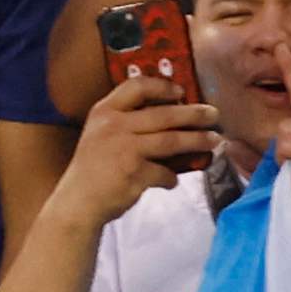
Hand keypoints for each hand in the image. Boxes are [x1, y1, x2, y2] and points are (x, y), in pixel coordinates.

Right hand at [66, 69, 221, 218]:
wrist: (76, 205)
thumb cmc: (93, 169)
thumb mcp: (100, 135)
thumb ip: (126, 122)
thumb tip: (174, 111)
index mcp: (104, 112)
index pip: (136, 87)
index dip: (162, 86)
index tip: (181, 91)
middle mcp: (113, 126)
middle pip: (164, 114)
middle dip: (194, 114)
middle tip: (214, 114)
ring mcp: (124, 149)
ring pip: (172, 141)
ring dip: (198, 141)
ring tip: (214, 141)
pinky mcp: (134, 173)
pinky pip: (164, 172)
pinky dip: (171, 177)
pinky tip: (172, 180)